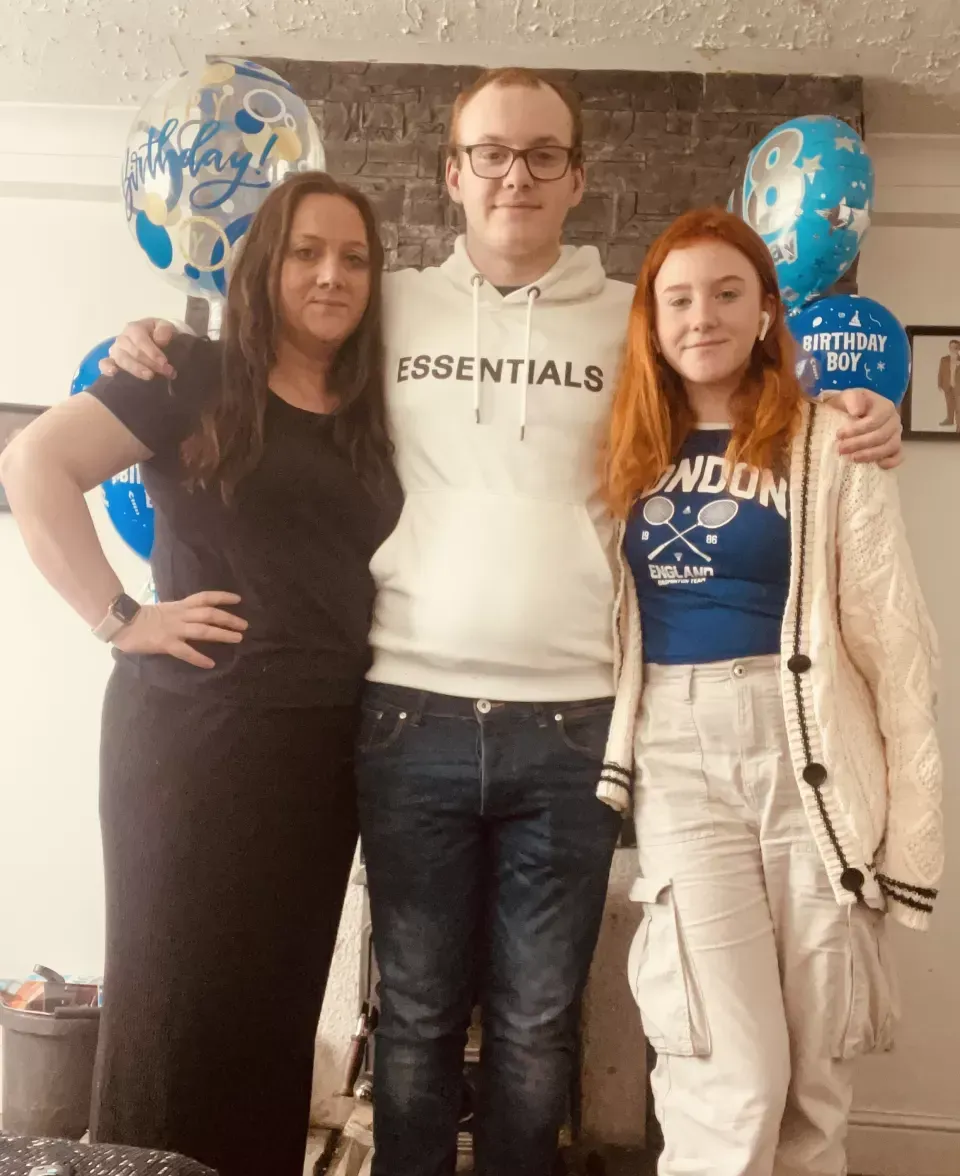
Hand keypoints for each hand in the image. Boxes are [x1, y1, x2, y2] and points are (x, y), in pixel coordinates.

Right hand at [98, 319, 178, 381]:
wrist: (153, 341)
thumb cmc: (159, 335)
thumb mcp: (165, 327)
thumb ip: (164, 330)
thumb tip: (160, 340)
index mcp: (134, 328)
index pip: (141, 340)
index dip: (153, 352)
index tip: (165, 363)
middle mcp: (122, 339)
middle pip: (134, 352)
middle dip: (151, 363)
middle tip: (167, 372)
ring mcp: (115, 351)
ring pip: (122, 360)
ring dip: (136, 369)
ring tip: (149, 376)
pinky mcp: (112, 362)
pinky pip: (104, 364)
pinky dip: (107, 368)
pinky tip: (113, 373)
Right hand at [112, 591, 246, 668]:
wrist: (121, 622)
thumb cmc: (140, 617)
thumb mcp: (165, 609)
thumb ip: (180, 612)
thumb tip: (194, 616)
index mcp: (180, 606)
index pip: (205, 597)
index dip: (222, 597)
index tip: (238, 600)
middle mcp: (180, 615)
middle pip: (209, 614)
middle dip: (229, 619)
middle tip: (244, 625)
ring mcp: (174, 629)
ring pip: (202, 630)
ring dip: (221, 634)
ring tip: (237, 639)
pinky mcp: (165, 643)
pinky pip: (185, 651)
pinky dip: (198, 658)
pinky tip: (210, 663)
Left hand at [834, 388, 903, 468]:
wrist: (849, 413)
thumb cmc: (849, 405)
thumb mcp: (847, 397)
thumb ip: (852, 399)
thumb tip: (857, 411)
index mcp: (885, 406)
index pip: (874, 421)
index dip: (857, 429)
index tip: (839, 434)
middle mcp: (894, 421)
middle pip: (881, 435)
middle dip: (859, 444)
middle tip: (841, 449)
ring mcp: (896, 435)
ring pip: (890, 447)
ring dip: (870, 455)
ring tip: (852, 458)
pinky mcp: (895, 448)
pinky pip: (898, 456)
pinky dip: (890, 462)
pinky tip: (877, 465)